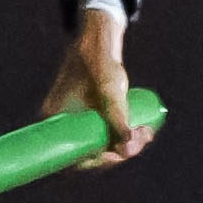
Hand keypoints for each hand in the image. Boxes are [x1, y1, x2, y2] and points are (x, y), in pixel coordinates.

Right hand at [39, 11, 149, 169]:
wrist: (99, 39)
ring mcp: (75, 120)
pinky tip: (141, 130)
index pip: (74, 159)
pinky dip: (122, 134)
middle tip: (143, 137)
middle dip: (120, 150)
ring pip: (101, 143)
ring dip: (126, 142)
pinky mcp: (87, 115)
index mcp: (56, 120)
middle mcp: (62, 124)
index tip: (120, 155)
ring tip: (146, 131)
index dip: (98, 163)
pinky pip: (104, 132)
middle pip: (91, 153)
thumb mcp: (111, 91)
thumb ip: (119, 120)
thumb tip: (128, 151)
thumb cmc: (100, 60)